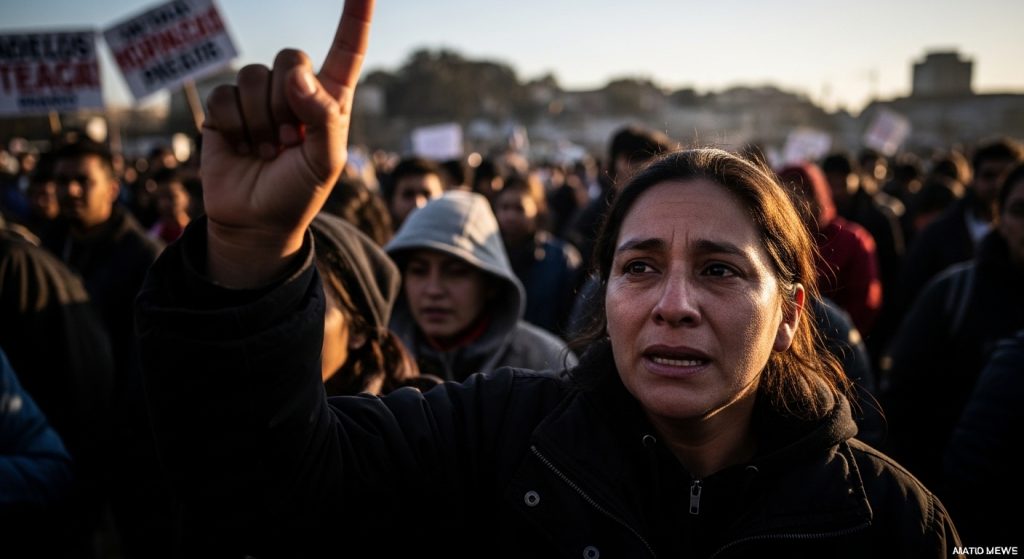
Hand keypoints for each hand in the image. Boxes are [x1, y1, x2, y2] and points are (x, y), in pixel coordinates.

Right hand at [200, 0, 373, 287]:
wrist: (255, 222)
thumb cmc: (299, 193)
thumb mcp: (325, 162)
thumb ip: (322, 117)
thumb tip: (299, 76)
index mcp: (331, 100)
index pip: (347, 50)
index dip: (355, 18)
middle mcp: (296, 91)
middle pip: (291, 59)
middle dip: (288, 104)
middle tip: (289, 143)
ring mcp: (259, 97)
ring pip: (253, 77)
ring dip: (260, 122)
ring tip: (267, 151)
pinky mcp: (226, 108)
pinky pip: (223, 96)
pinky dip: (233, 127)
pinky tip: (242, 148)